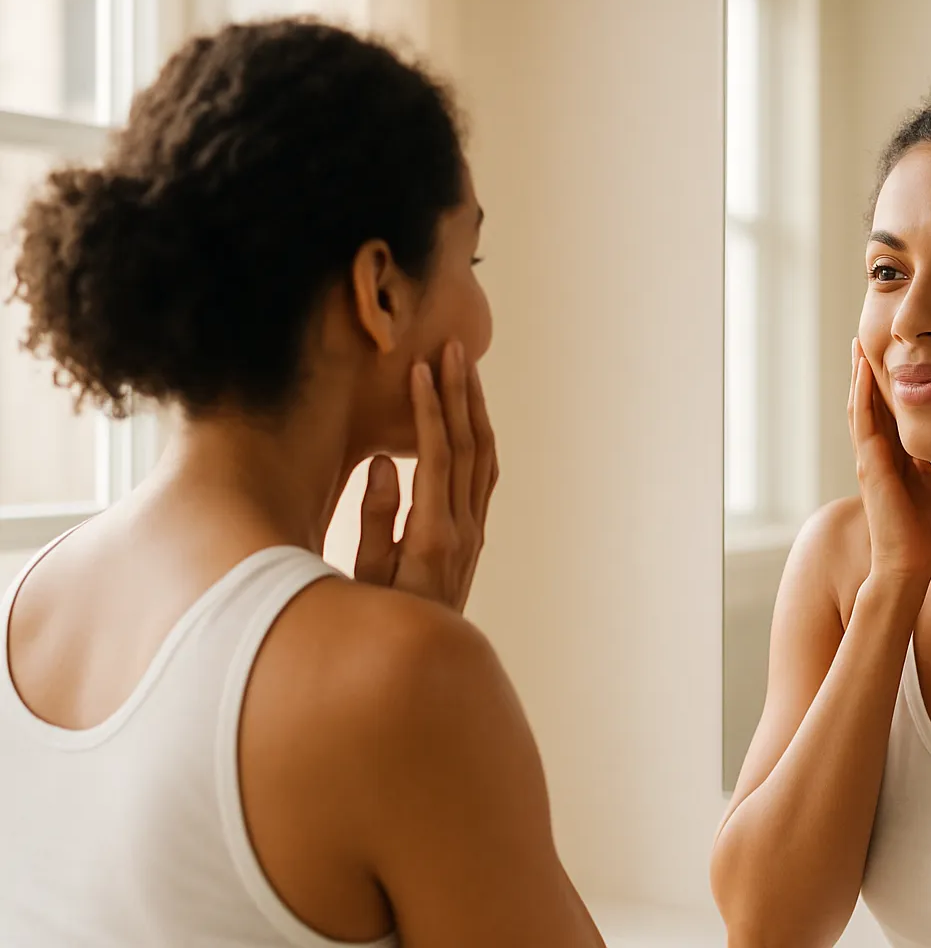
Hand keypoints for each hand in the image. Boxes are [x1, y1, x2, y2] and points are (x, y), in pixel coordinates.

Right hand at [354, 341, 499, 611]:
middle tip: (455, 348)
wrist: (417, 667)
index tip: (420, 368)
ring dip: (475, 410)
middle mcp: (462, 531)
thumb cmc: (373, 625)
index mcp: (431, 535)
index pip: (436, 456)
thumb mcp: (362, 580)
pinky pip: (483, 477)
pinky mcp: (472, 539)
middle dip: (461, 393)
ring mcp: (473, 534)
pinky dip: (479, 439)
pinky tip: (471, 419)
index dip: (429, 409)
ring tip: (467, 369)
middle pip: (470, 447)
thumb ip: (374, 521)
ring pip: (484, 458)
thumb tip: (385, 462)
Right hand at [849, 338, 930, 586]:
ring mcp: (869, 460)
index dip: (882, 384)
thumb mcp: (930, 483)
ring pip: (859, 408)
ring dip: (857, 377)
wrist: (910, 565)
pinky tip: (864, 372)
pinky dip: (862, 396)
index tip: (885, 356)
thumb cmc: (922, 531)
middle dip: (863, 373)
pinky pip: (864, 424)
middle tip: (861, 340)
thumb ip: (927, 461)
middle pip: (866, 404)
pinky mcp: (871, 467)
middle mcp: (875, 455)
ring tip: (857, 346)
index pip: (884, 412)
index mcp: (892, 458)